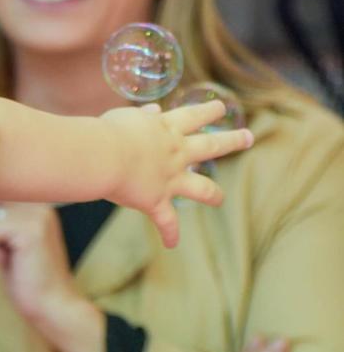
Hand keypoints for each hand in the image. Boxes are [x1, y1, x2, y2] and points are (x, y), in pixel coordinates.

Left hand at [0, 203, 106, 351]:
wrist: (53, 307)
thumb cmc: (27, 279)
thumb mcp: (7, 240)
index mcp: (34, 203)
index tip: (8, 247)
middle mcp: (37, 203)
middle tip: (13, 256)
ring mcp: (36, 214)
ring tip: (14, 259)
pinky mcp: (30, 230)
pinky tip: (14, 262)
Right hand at [101, 100, 252, 247]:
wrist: (103, 156)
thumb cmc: (107, 132)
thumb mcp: (125, 116)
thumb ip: (143, 115)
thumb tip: (155, 110)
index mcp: (165, 129)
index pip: (192, 116)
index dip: (207, 111)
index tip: (220, 108)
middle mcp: (175, 153)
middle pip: (210, 146)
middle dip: (231, 141)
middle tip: (248, 137)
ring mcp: (170, 179)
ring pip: (202, 188)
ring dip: (214, 194)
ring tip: (221, 199)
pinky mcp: (156, 201)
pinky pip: (166, 222)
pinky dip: (169, 233)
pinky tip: (172, 243)